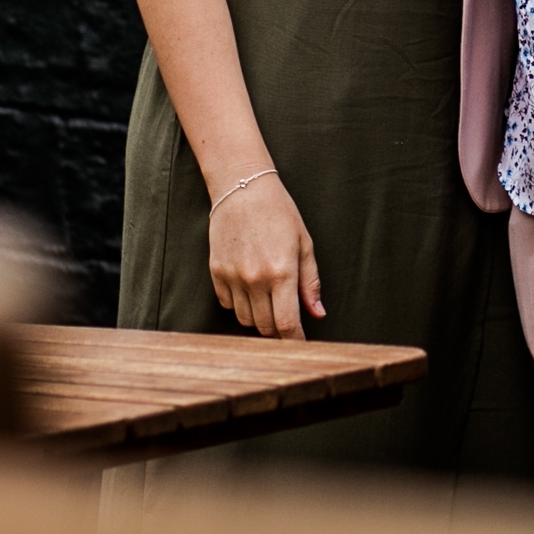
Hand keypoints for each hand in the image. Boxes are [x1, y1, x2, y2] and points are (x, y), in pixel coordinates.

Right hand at [209, 175, 322, 338]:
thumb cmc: (279, 213)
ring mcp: (233, 277)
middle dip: (278, 330)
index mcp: (282, 272)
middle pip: (265, 327)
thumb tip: (317, 313)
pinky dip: (240, 304)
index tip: (299, 345)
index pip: (287, 324)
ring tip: (268, 299)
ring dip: (258, 318)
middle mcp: (255, 279)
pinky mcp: (216, 272)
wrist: (243, 188)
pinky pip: (228, 304)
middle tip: (286, 322)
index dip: (295, 340)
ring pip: (245, 319)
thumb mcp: (303, 244)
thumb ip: (310, 282)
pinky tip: (249, 287)